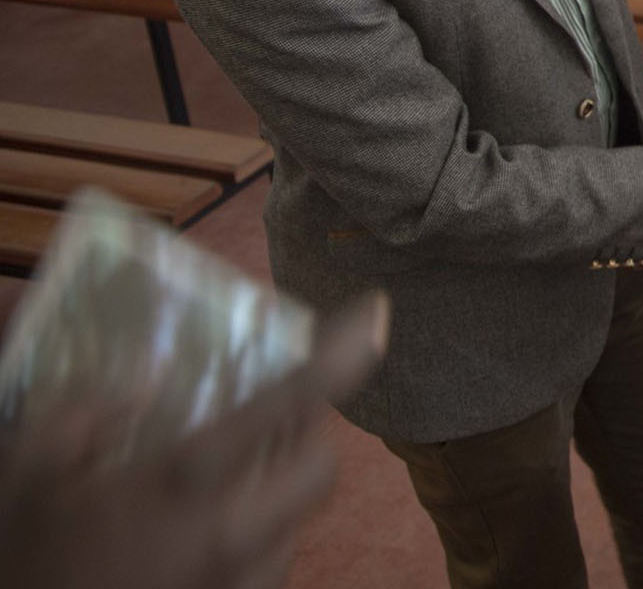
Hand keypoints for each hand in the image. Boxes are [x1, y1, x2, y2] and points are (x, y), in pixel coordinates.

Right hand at [0, 292, 387, 588]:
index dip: (342, 354)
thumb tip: (142, 381)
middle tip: (268, 416)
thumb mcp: (26, 470)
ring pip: (298, 516)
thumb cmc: (27, 560)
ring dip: (277, 487)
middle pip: (321, 465)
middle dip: (305, 435)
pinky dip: (256, 533)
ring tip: (223, 477)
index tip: (375, 312)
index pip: (289, 403)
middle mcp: (232, 533)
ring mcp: (241, 580)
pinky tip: (203, 530)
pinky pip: (271, 559)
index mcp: (185, 483)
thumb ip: (83, 412)